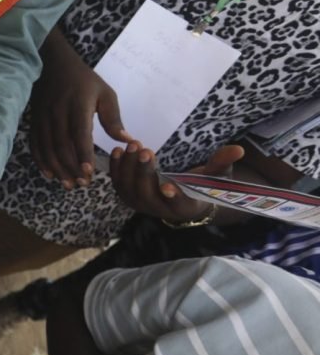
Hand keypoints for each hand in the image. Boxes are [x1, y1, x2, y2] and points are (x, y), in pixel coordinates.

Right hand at [31, 31, 131, 188]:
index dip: (83, 154)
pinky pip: (35, 144)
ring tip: (68, 184)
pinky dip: (41, 161)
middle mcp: (57, 113)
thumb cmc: (83, 79)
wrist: (52, 63)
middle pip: (62, 146)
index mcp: (77, 105)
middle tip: (82, 184)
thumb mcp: (105, 93)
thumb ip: (113, 118)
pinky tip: (50, 174)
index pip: (79, 133)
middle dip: (71, 167)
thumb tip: (126, 140)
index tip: (89, 172)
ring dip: (57, 168)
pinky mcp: (35, 121)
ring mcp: (43, 118)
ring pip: (48, 148)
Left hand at [109, 142, 244, 222]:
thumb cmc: (202, 186)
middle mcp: (159, 210)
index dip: (173, 197)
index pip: (178, 205)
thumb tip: (238, 149)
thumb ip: (222, 163)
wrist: (182, 197)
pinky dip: (116, 168)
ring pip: (129, 188)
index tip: (168, 185)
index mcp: (184, 207)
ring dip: (128, 167)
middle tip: (146, 150)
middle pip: (147, 194)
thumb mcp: (216, 176)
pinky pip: (118, 183)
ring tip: (133, 145)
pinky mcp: (128, 195)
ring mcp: (140, 204)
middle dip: (144, 172)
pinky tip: (118, 150)